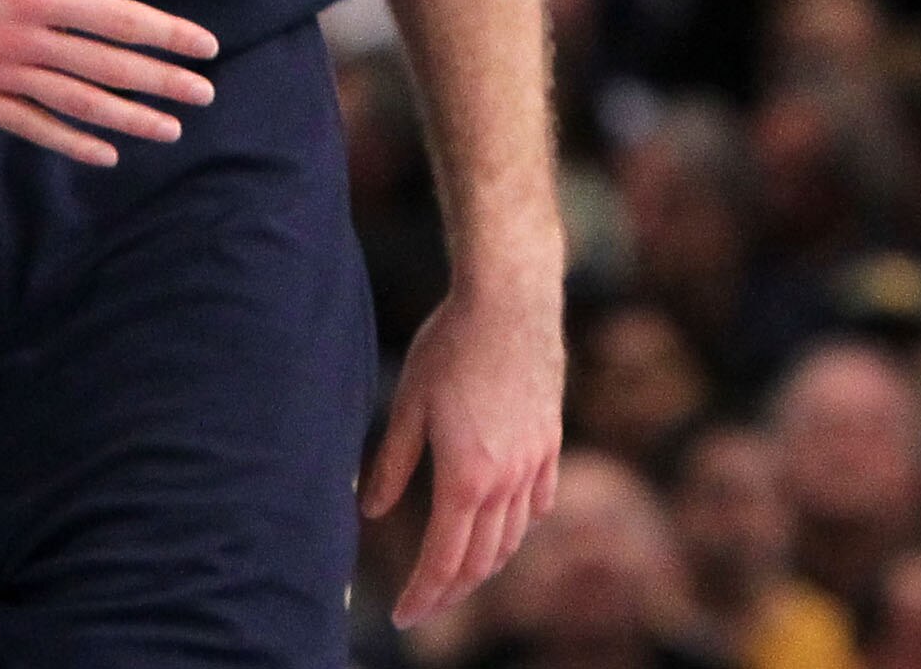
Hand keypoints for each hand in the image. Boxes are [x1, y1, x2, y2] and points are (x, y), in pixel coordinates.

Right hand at [0, 0, 216, 166]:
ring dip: (127, 117)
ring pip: (74, 102)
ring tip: (169, 128)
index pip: (117, 18)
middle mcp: (19, 37)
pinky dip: (69, 140)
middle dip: (161, 80)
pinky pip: (28, 124)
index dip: (165, 33)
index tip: (204, 46)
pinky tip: (104, 151)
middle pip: (106, 65)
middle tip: (204, 93)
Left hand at [360, 278, 563, 627]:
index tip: (402, 617)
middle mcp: (507, 482)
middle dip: (450, 592)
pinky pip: (539, 505)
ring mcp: (535, 465)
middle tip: (424, 606)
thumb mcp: (406, 402)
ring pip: (513, 539)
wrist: (511, 303)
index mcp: (465, 477)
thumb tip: (370, 510)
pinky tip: (505, 531)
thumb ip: (390, 462)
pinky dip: (518, 529)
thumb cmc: (450, 346)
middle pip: (481, 560)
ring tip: (457, 576)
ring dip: (484, 566)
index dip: (422, 594)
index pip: (444, 559)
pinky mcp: (550, 444)